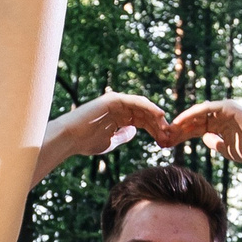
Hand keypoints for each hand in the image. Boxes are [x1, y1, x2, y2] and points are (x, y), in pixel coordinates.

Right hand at [43, 93, 167, 168]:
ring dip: (156, 116)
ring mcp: (116, 102)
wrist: (71, 139)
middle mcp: (119, 108)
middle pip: (145, 114)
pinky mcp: (114, 99)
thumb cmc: (86, 142)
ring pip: (142, 107)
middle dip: (158, 124)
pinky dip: (148, 107)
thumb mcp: (110, 142)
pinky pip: (136, 101)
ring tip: (166, 126)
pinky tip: (158, 115)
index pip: (143, 122)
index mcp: (119, 117)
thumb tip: (134, 131)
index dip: (155, 130)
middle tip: (169, 135)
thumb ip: (123, 136)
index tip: (165, 141)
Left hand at [164, 100, 241, 180]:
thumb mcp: (227, 148)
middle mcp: (220, 115)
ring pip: (198, 114)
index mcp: (219, 124)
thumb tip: (204, 138)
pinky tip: (180, 121)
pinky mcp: (227, 107)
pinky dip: (192, 114)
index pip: (196, 129)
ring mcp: (224, 109)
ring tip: (168, 129)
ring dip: (182, 121)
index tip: (168, 143)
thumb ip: (215, 142)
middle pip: (194, 121)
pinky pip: (205, 109)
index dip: (182, 135)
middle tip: (162, 136)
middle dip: (178, 129)